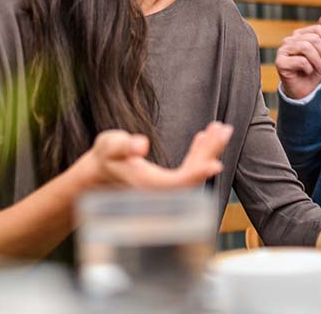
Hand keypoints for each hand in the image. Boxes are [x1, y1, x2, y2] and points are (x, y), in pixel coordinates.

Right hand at [81, 122, 231, 189]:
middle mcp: (161, 192)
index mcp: (149, 186)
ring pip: (193, 171)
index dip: (197, 174)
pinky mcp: (168, 182)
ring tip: (219, 128)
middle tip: (224, 129)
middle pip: (193, 175)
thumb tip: (140, 145)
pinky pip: (188, 169)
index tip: (216, 163)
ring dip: (208, 150)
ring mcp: (166, 189)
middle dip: (210, 152)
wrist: (96, 176)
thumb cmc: (103, 161)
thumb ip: (123, 145)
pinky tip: (204, 137)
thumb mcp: (109, 147)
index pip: (178, 183)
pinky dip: (198, 153)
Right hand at [275, 14, 320, 100]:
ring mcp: (283, 50)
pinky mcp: (280, 62)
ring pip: (306, 47)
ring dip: (318, 61)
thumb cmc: (313, 70)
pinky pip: (300, 60)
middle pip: (313, 38)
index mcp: (300, 34)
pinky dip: (309, 67)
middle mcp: (289, 40)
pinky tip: (309, 72)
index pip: (318, 29)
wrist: (303, 90)